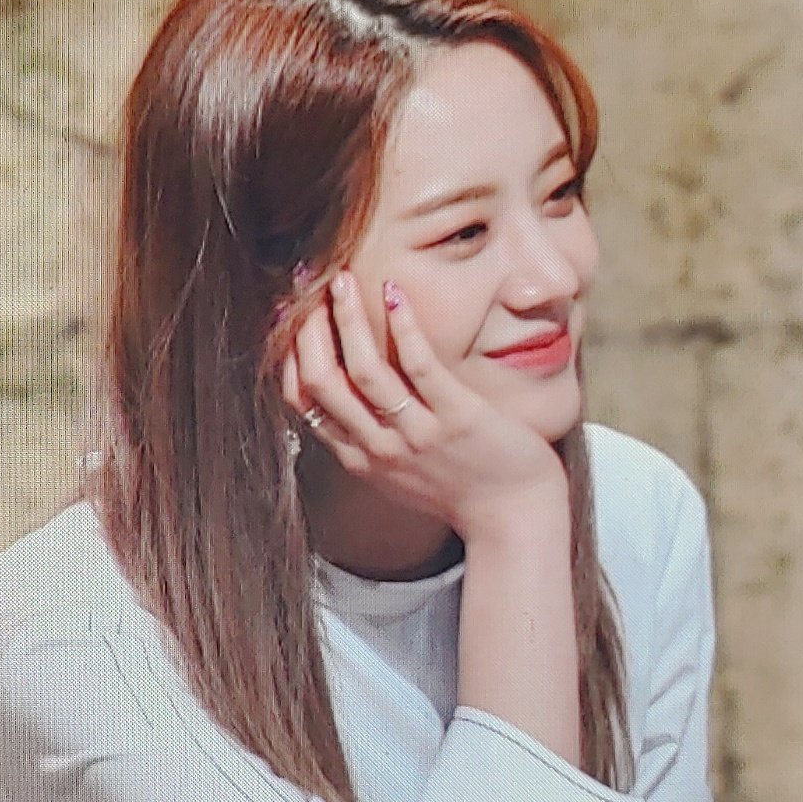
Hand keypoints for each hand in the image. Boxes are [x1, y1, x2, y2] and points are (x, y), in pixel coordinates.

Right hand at [278, 269, 566, 539]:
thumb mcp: (400, 472)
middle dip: (308, 328)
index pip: (304, 401)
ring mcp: (418, 435)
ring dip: (347, 318)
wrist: (515, 520)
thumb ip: (370, 438)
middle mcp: (381, 448)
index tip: (287, 315)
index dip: (290, 353)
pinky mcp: (458, 419)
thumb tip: (350, 392)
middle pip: (323, 381)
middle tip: (310, 286)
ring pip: (363, 370)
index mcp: (361, 459)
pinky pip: (419, 366)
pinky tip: (394, 294)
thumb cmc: (463, 488)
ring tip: (343, 280)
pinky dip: (402, 326)